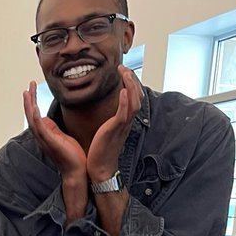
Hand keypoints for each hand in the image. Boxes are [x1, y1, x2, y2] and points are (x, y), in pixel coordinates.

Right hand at [23, 80, 86, 181]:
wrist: (77, 171)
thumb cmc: (72, 156)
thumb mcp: (63, 137)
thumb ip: (54, 128)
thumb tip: (47, 119)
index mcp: (45, 135)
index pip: (35, 116)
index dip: (32, 102)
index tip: (32, 89)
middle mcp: (41, 137)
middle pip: (30, 115)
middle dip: (29, 100)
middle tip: (29, 85)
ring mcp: (44, 140)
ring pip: (32, 120)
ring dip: (29, 105)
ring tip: (28, 91)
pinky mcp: (50, 143)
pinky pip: (40, 128)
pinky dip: (36, 117)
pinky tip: (35, 107)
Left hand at [87, 66, 142, 181]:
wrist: (99, 168)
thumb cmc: (100, 150)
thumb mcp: (106, 130)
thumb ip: (108, 118)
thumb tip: (104, 109)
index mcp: (124, 120)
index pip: (133, 97)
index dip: (130, 83)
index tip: (123, 71)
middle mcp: (126, 121)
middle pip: (136, 96)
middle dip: (132, 80)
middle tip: (123, 67)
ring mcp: (122, 125)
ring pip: (133, 101)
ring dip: (130, 85)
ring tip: (124, 72)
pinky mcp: (115, 130)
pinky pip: (124, 114)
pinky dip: (125, 101)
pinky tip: (122, 91)